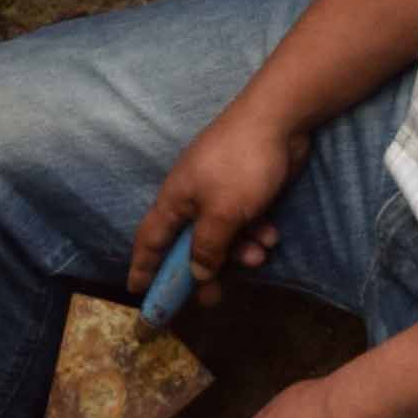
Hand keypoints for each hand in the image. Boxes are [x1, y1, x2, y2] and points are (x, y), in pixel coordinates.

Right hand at [129, 102, 303, 301]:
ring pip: (222, 235)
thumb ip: (207, 247)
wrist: (279, 120)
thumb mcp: (222, 214)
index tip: (138, 292)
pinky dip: (255, 230)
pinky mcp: (246, 188)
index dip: (143, 267)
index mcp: (175, 200)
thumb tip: (196, 273)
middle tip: (214, 298)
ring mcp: (220, 191)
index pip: (150, 240)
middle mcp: (193, 197)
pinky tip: (272, 236)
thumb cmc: (241, 166)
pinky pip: (244, 220)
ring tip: (259, 256)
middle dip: (204, 270)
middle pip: (190, 244)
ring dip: (239, 250)